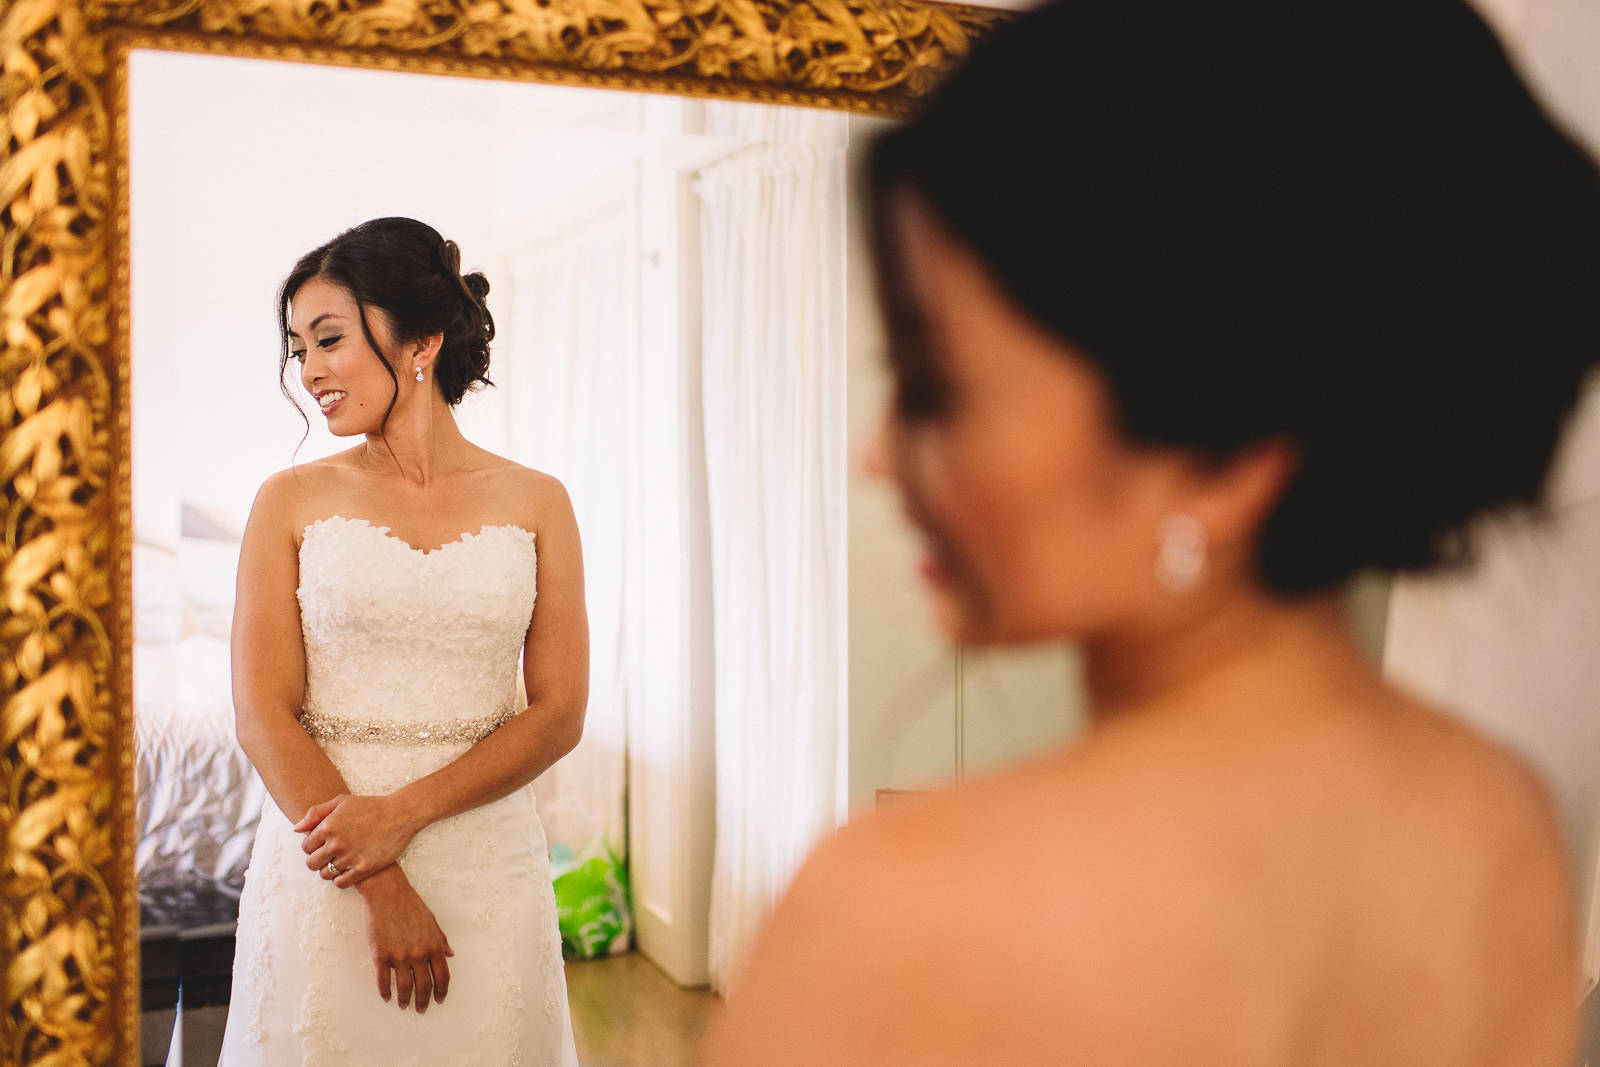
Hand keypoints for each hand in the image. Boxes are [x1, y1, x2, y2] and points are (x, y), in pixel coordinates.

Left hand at [295, 793, 420, 888]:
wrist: (400, 815)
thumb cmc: (371, 806)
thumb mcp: (342, 801)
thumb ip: (316, 813)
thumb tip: (296, 829)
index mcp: (328, 826)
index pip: (305, 847)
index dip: (312, 847)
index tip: (323, 845)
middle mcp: (336, 843)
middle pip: (312, 863)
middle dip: (318, 860)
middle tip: (330, 855)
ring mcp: (349, 857)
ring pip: (325, 874)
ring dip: (329, 870)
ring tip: (340, 862)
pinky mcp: (363, 868)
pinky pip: (341, 883)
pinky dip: (341, 879)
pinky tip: (348, 870)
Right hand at [356, 866, 453, 1011]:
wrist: (387, 894)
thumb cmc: (411, 905)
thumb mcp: (432, 921)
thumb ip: (441, 940)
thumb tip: (450, 955)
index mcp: (434, 946)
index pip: (442, 976)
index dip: (442, 991)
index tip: (439, 1000)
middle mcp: (418, 954)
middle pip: (424, 986)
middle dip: (423, 1001)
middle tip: (421, 1009)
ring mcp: (399, 957)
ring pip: (404, 988)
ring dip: (405, 1000)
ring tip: (404, 1005)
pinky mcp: (381, 956)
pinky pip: (383, 981)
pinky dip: (386, 992)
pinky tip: (387, 997)